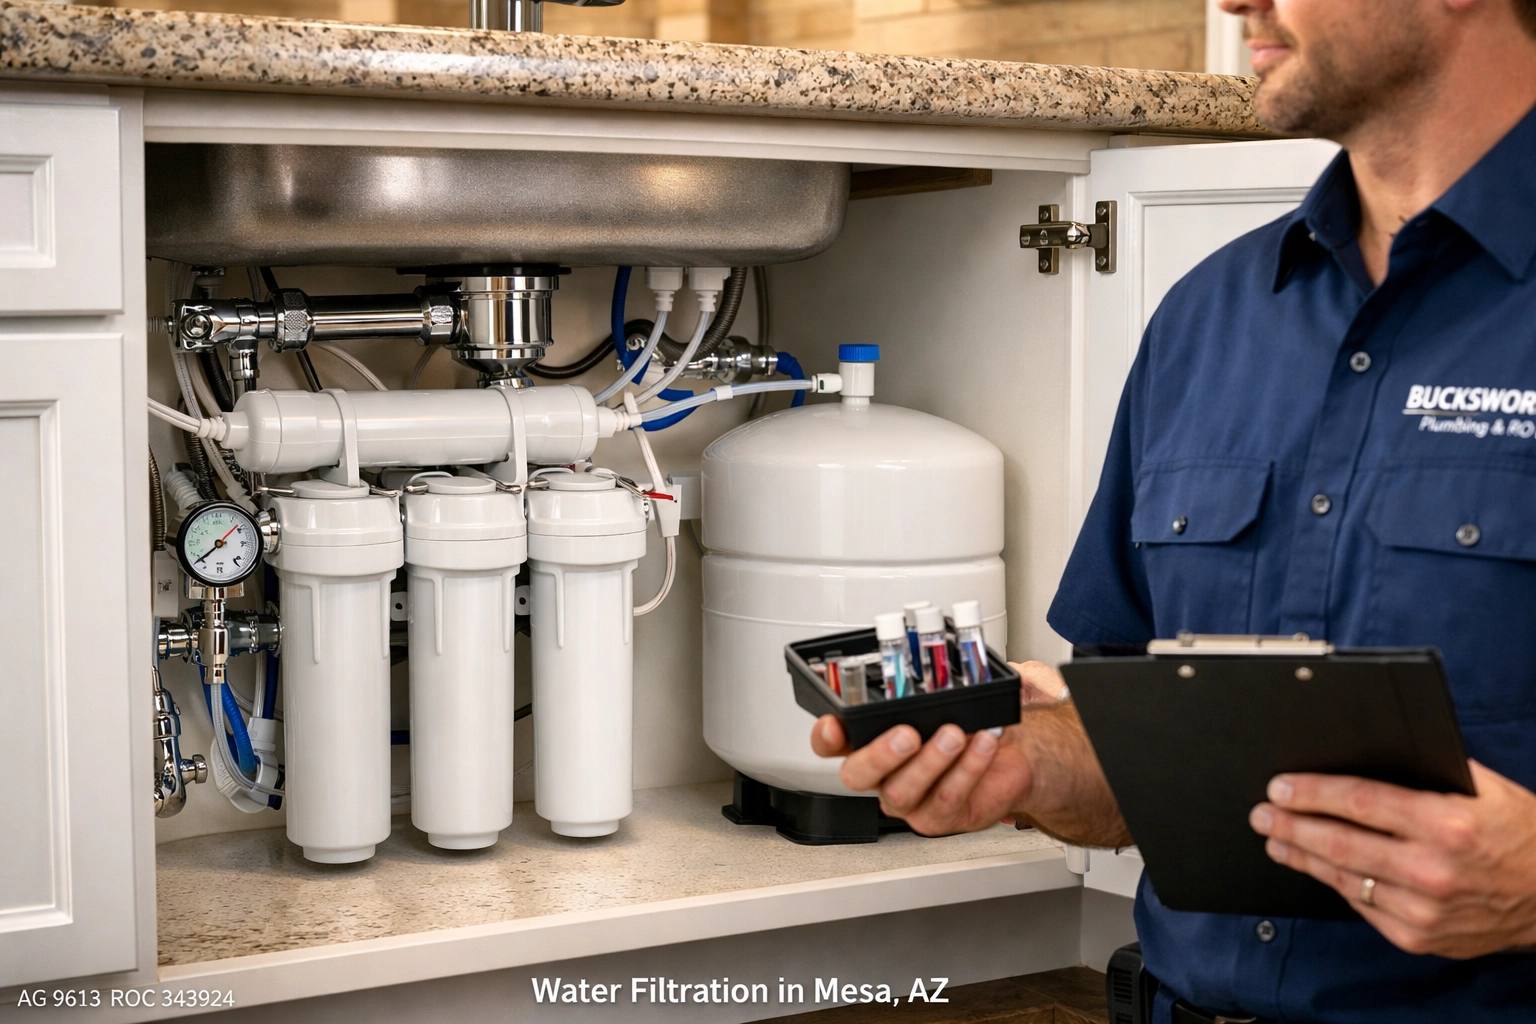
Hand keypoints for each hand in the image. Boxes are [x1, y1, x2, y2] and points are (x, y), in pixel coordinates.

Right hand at [807, 662, 1066, 834]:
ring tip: (954, 735)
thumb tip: (970, 665)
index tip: (835, 724)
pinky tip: (982, 746)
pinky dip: (967, 770)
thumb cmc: (978, 721)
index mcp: (874, 737)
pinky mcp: (939, 816)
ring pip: (901, 791)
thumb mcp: (964, 686)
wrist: (1017, 756)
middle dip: (879, 754)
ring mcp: (909, 798)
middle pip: (856, 774)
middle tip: (907, 734)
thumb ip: (960, 670)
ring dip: (930, 762)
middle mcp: (884, 773)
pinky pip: (945, 799)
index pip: (831, 743)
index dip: (826, 736)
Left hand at [1250, 761, 1535, 957]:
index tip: (1280, 786)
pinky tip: (1316, 868)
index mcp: (1446, 824)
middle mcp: (1432, 870)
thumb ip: (1426, 770)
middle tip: (1261, 813)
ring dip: (1300, 857)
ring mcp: (1424, 910)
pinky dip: (1335, 883)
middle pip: (1338, 843)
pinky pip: (1361, 905)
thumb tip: (1360, 750)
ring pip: (1342, 878)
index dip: (1311, 793)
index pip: (1358, 802)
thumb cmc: (1518, 832)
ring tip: (1275, 839)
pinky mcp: (1419, 937)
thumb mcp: (1481, 788)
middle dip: (1290, 825)